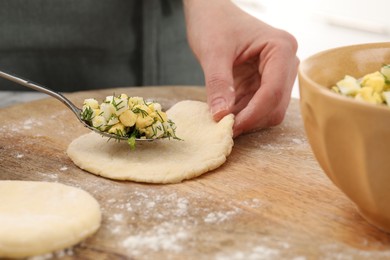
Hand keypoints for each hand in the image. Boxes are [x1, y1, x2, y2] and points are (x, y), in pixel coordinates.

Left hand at [183, 0, 298, 136]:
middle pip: (276, 105)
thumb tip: (220, 116)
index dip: (253, 114)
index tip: (229, 127)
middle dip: (251, 119)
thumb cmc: (214, 22)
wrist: (211, 12)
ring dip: (247, 119)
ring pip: (269, 110)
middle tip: (224, 128)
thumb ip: (218, 84)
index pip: (273, 91)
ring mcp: (278, 74)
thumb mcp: (213, 52)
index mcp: (280, 48)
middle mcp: (286, 62)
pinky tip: (226, 114)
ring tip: (223, 120)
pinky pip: (258, 106)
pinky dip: (243, 114)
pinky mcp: (265, 81)